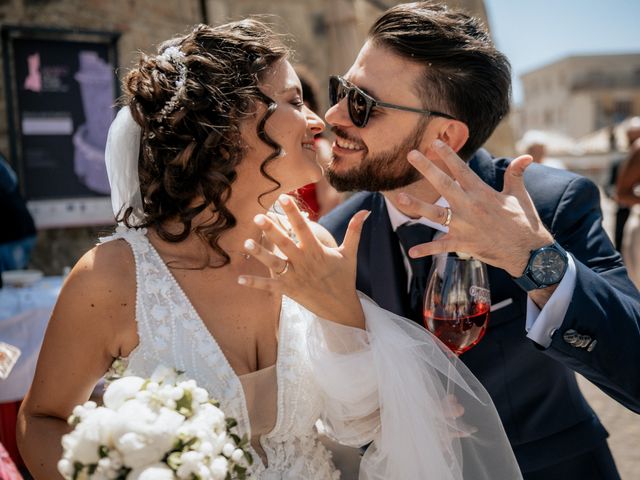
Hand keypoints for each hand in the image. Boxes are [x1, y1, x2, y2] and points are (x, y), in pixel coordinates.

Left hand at [237, 195, 369, 327]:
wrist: (341, 308)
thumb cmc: (344, 278)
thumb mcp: (350, 253)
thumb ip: (355, 230)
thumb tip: (366, 210)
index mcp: (317, 251)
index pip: (303, 228)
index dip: (293, 213)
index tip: (283, 198)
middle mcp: (304, 262)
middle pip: (285, 244)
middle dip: (272, 230)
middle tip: (258, 217)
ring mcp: (295, 277)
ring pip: (275, 263)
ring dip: (261, 254)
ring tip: (248, 243)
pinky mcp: (288, 290)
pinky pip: (269, 286)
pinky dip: (255, 284)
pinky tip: (240, 280)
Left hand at [398, 140, 553, 276]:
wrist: (529, 252)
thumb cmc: (524, 222)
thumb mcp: (519, 195)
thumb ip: (516, 174)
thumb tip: (527, 156)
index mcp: (482, 192)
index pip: (461, 169)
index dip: (447, 155)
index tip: (434, 142)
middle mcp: (470, 206)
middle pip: (443, 184)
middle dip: (426, 168)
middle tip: (411, 154)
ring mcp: (464, 226)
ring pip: (435, 214)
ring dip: (417, 206)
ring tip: (400, 198)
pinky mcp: (463, 243)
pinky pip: (441, 247)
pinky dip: (426, 250)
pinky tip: (412, 252)